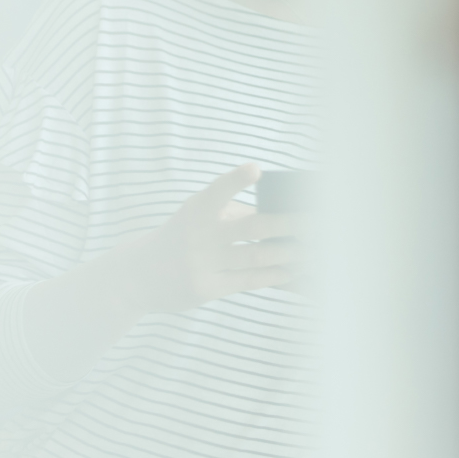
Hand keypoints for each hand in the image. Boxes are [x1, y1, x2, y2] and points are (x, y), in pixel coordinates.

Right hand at [99, 164, 305, 314]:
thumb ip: (234, 212)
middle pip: (254, 227)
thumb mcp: (198, 216)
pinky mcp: (206, 288)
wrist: (137, 276)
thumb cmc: (184, 237)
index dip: (236, 180)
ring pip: (258, 256)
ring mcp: (202, 263)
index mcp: (198, 209)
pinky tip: (295, 270)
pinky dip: (276, 274)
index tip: (255, 169)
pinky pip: (250, 280)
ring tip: (318, 248)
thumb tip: (287, 216)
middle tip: (322, 220)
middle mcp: (199, 235)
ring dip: (292, 252)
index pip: (218, 191)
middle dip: (292, 223)